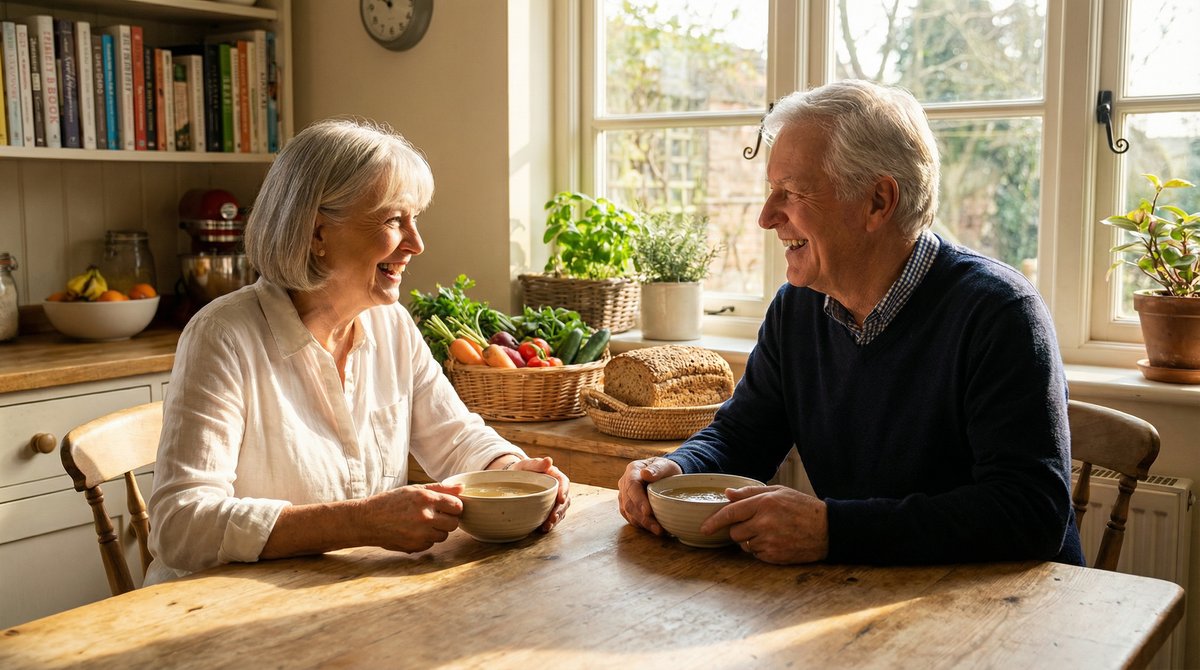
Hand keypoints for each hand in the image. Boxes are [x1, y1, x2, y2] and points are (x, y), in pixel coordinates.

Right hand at [359, 483, 463, 553]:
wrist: (368, 520)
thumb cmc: (391, 502)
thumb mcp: (414, 489)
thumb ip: (440, 488)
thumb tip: (462, 488)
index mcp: (425, 499)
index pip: (457, 506)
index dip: (455, 507)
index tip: (449, 507)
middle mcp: (424, 517)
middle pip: (454, 523)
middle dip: (448, 520)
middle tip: (437, 516)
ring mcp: (420, 534)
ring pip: (444, 536)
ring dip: (438, 531)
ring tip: (423, 523)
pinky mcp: (415, 547)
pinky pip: (431, 544)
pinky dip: (426, 539)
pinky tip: (414, 532)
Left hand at [498, 456, 570, 531]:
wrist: (514, 480)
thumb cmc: (521, 470)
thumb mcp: (526, 465)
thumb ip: (536, 463)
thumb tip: (548, 460)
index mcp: (554, 475)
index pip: (563, 482)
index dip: (564, 491)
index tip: (561, 499)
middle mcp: (557, 488)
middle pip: (564, 499)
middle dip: (560, 509)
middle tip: (553, 517)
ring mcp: (553, 499)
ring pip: (561, 510)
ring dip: (556, 518)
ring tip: (548, 525)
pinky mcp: (549, 508)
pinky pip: (553, 516)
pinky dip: (550, 523)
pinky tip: (544, 528)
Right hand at [617, 457, 681, 534]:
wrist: (664, 475)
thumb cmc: (666, 469)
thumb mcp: (665, 465)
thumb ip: (657, 468)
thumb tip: (646, 474)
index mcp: (632, 470)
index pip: (632, 486)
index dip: (638, 500)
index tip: (648, 511)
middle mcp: (624, 483)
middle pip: (629, 503)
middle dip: (642, 517)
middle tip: (657, 528)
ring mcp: (624, 496)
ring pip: (629, 513)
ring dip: (643, 524)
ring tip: (659, 531)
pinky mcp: (627, 506)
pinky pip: (631, 518)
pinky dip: (641, 525)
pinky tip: (653, 529)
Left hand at [701, 485, 828, 563]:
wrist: (828, 529)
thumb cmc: (803, 507)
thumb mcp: (779, 492)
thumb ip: (751, 493)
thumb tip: (727, 494)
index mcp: (764, 503)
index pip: (731, 513)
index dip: (714, 521)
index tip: (704, 528)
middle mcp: (764, 522)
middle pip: (734, 532)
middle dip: (739, 530)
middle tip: (754, 524)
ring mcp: (770, 541)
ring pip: (744, 545)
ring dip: (750, 540)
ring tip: (769, 532)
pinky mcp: (775, 556)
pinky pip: (756, 555)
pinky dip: (761, 549)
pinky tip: (776, 541)